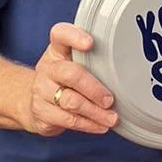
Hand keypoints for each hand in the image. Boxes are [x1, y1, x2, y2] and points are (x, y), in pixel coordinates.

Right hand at [27, 22, 117, 137]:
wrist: (31, 101)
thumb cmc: (62, 80)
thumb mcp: (72, 64)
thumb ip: (93, 62)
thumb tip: (130, 70)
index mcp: (57, 51)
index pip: (60, 35)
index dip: (74, 37)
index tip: (90, 44)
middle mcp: (48, 68)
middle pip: (70, 74)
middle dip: (93, 89)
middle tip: (110, 100)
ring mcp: (42, 91)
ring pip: (71, 101)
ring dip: (95, 112)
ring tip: (112, 118)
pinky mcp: (42, 112)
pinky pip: (68, 120)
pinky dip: (88, 124)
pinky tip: (101, 126)